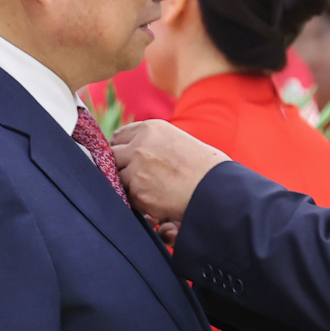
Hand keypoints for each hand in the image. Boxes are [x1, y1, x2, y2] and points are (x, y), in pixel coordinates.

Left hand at [110, 121, 226, 227]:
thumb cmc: (205, 168)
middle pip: (112, 156)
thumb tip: (131, 150)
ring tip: (150, 190)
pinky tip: (155, 200)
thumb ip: (152, 143)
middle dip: (121, 166)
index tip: (130, 159)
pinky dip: (137, 202)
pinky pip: (127, 197)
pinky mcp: (138, 192)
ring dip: (128, 185)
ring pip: (117, 178)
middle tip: (136, 177)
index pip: (119, 136)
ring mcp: (136, 169)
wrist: (217, 190)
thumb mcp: (177, 141)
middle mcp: (139, 146)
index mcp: (150, 129)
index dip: (123, 150)